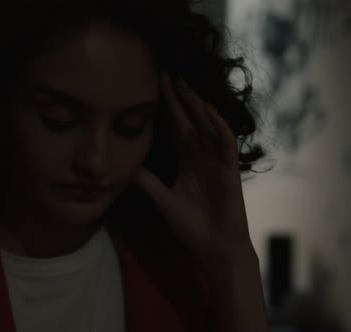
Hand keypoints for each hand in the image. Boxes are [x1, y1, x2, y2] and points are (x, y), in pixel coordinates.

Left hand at [131, 73, 254, 265]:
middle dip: (179, 100)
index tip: (155, 89)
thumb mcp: (163, 198)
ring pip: (207, 127)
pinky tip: (208, 111)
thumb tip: (126, 165)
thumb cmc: (192, 225)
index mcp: (188, 161)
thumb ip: (147, 181)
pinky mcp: (230, 170)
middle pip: (190, 122)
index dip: (167, 109)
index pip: (176, 128)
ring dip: (197, 106)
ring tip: (184, 85)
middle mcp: (202, 157)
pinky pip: (225, 144)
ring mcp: (217, 162)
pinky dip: (218, 127)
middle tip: (167, 75)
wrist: (214, 247)